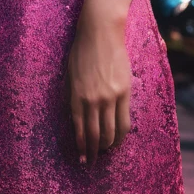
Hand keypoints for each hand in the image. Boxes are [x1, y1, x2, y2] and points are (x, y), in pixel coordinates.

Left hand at [67, 10, 131, 166]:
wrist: (100, 32)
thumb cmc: (81, 51)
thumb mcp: (69, 76)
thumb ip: (71, 98)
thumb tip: (75, 120)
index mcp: (76, 97)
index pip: (80, 131)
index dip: (81, 148)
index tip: (82, 159)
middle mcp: (92, 100)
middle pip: (95, 136)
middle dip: (93, 152)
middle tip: (92, 161)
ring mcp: (109, 97)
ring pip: (110, 132)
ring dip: (107, 146)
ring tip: (106, 152)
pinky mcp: (124, 92)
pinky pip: (123, 121)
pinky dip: (120, 135)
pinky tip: (118, 140)